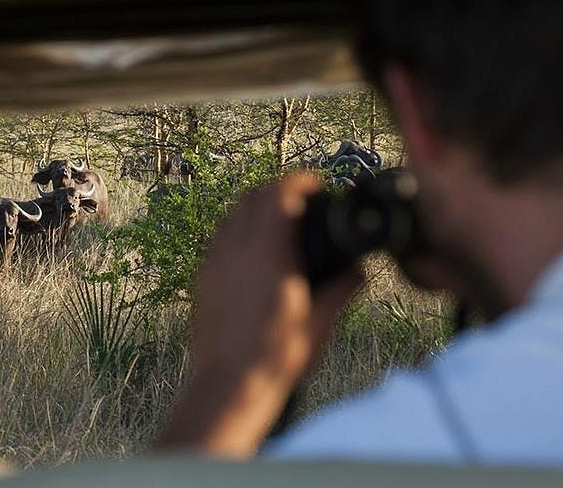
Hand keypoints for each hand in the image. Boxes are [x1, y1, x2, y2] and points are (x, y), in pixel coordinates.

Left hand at [155, 173, 362, 455]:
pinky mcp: (203, 276)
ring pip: (232, 214)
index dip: (299, 181)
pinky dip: (238, 228)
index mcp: (266, 253)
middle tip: (301, 199)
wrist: (229, 383)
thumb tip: (359, 270)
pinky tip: (253, 249)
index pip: (278, 194)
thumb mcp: (319, 322)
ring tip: (278, 221)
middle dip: (278, 189)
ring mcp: (214, 261)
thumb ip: (341, 289)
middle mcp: (235, 249)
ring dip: (255, 207)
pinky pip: (219, 236)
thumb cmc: (275, 356)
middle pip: (252, 196)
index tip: (316, 183)